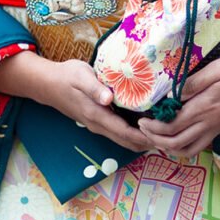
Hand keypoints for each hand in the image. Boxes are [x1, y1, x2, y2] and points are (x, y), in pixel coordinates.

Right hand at [0, 52, 152, 153]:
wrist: (47, 84)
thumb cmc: (66, 76)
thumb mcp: (80, 76)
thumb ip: (95, 88)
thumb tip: (108, 98)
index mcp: (97, 116)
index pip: (126, 134)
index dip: (146, 137)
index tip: (165, 134)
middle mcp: (99, 125)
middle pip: (128, 142)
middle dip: (150, 142)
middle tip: (172, 136)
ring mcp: (98, 125)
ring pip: (124, 140)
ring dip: (143, 140)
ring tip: (163, 132)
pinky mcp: (98, 121)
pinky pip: (120, 133)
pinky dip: (135, 133)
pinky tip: (146, 123)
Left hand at [135, 41, 219, 158]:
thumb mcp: (218, 68)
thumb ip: (193, 83)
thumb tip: (169, 95)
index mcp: (206, 107)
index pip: (173, 126)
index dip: (154, 128)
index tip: (141, 120)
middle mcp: (211, 123)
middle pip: (177, 142)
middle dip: (156, 139)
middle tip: (143, 128)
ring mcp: (219, 128)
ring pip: (191, 149)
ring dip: (170, 147)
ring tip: (157, 136)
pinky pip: (202, 144)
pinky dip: (186, 145)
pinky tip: (179, 135)